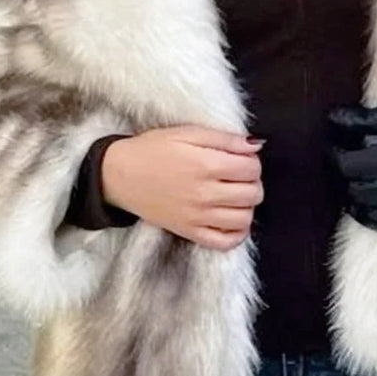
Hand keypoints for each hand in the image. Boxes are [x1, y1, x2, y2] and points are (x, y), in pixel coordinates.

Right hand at [101, 125, 264, 249]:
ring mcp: (197, 217)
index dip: (252, 161)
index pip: (251, 169)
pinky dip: (237, 233)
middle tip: (237, 175)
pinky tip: (232, 219)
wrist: (120, 174)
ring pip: (244, 218)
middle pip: (252, 194)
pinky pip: (225, 242)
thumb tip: (257, 145)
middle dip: (252, 182)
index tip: (240, 158)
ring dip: (247, 205)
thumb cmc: (153, 149)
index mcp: (206, 165)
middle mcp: (204, 194)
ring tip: (234, 195)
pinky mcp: (189, 232)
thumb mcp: (188, 133)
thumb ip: (225, 139)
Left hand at [326, 101, 376, 232]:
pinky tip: (362, 206)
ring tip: (346, 184)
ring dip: (348, 196)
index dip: (332, 155)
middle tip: (336, 165)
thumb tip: (332, 117)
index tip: (331, 147)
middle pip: (350, 188)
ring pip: (362, 208)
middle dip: (338, 176)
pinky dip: (366, 216)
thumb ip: (363, 120)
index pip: (344, 164)